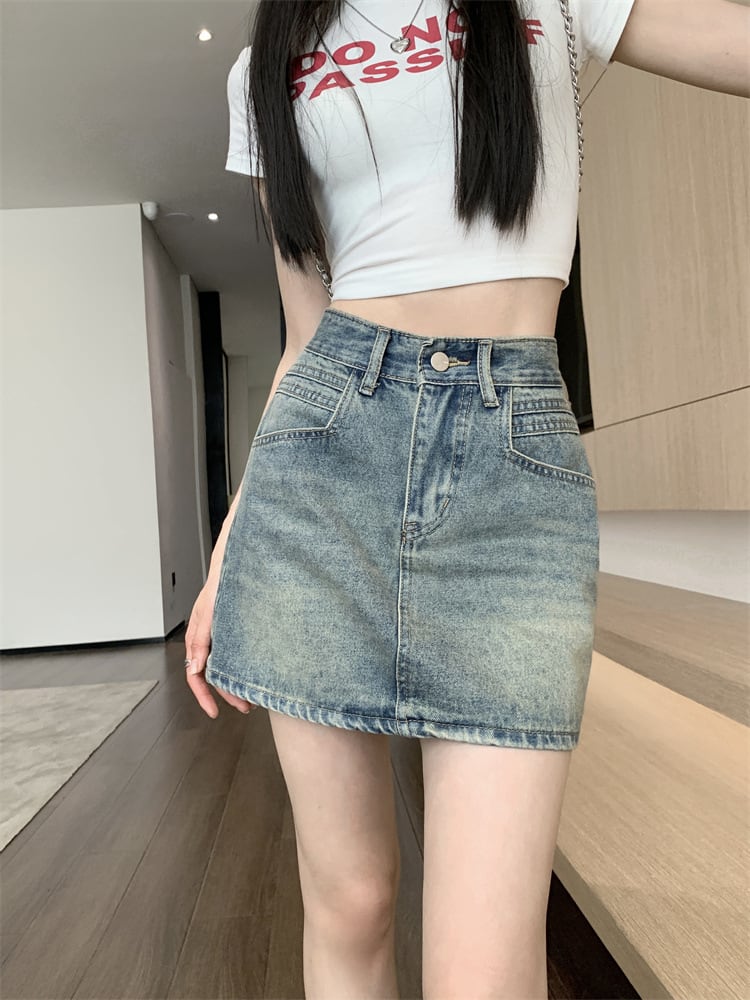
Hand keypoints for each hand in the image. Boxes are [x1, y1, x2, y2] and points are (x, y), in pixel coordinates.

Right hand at [184, 582, 256, 717]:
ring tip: (253, 696)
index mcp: (196, 640)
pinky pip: (233, 657)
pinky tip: (253, 674)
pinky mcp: (232, 633)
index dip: (204, 697)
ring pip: (225, 669)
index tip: (215, 712)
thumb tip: (195, 669)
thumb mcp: (209, 614)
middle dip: (228, 696)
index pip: (195, 677)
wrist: (235, 565)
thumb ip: (200, 641)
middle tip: (246, 707)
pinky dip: (241, 670)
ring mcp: (220, 637)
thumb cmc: (220, 585)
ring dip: (236, 684)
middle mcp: (207, 641)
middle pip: (214, 677)